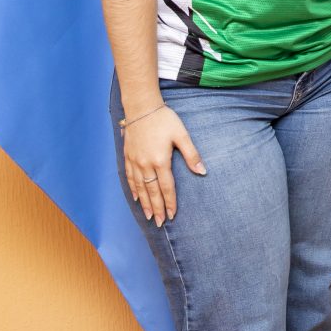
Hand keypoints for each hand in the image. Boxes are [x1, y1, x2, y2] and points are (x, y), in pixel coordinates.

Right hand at [124, 104, 205, 225]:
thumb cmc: (165, 120)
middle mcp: (146, 164)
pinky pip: (129, 177)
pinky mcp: (128, 156)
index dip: (170, 202)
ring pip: (140, 187)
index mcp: (160, 160)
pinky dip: (133, 189)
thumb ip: (192, 155)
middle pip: (152, 191)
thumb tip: (202, 172)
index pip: (166, 187)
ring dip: (144, 203)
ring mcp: (135, 161)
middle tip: (159, 223)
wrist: (142, 107)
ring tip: (149, 216)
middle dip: (157, 208)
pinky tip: (136, 198)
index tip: (172, 215)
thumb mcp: (182, 135)